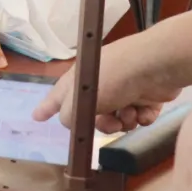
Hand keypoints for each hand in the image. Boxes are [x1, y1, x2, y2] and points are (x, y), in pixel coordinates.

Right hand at [31, 31, 181, 132]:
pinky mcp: (146, 98)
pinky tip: (143, 111)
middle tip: (110, 121)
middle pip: (93, 115)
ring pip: (118, 120)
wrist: (155, 67)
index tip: (37, 117)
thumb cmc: (113, 77)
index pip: (58, 96)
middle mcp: (101, 84)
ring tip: (130, 113)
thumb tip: (69, 122)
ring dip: (123, 122)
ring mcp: (124, 91)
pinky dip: (141, 118)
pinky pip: (139, 118)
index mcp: (81, 79)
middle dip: (102, 124)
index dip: (47, 107)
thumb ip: (68, 115)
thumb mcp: (81, 97)